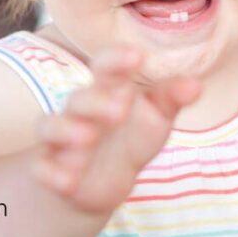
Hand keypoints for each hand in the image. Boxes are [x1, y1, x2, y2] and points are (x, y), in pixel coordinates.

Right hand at [32, 48, 200, 213]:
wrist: (99, 181)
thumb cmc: (131, 137)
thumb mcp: (156, 119)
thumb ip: (172, 99)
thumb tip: (196, 85)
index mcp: (107, 90)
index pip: (106, 66)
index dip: (118, 59)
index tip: (137, 55)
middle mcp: (80, 110)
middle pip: (79, 98)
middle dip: (96, 101)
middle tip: (121, 107)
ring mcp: (61, 139)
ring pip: (52, 126)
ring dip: (67, 130)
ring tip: (86, 137)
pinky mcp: (49, 168)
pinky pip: (41, 167)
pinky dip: (51, 173)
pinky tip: (66, 180)